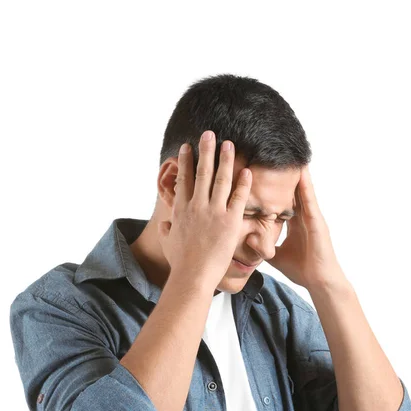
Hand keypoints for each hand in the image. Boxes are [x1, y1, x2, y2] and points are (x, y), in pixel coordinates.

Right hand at [157, 130, 252, 288]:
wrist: (193, 275)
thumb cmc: (180, 263)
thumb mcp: (168, 243)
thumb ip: (166, 230)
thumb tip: (163, 225)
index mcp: (181, 210)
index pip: (183, 179)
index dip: (186, 161)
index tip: (188, 147)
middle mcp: (197, 206)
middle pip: (202, 172)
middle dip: (206, 151)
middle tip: (209, 134)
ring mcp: (214, 212)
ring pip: (221, 179)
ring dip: (225, 160)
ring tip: (229, 144)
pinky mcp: (230, 221)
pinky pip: (239, 197)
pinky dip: (243, 183)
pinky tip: (247, 170)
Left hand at [265, 165, 345, 288]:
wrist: (320, 282)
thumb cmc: (302, 270)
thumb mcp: (277, 256)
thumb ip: (263, 248)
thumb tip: (248, 241)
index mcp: (295, 224)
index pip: (281, 201)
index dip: (273, 188)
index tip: (262, 173)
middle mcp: (304, 217)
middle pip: (291, 191)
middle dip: (283, 174)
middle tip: (273, 154)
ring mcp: (312, 218)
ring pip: (302, 190)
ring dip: (296, 173)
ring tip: (289, 154)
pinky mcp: (318, 222)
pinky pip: (310, 200)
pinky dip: (306, 185)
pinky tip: (302, 172)